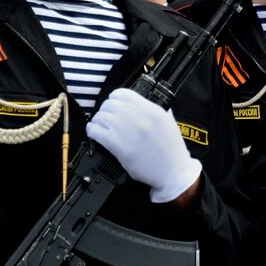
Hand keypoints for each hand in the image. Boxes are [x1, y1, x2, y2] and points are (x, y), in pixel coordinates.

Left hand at [87, 88, 202, 202]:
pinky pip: (96, 131)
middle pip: (109, 104)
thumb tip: (142, 104)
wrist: (173, 172)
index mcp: (152, 110)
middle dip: (105, 111)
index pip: (123, 93)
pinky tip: (94, 133)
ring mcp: (128, 131)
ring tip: (100, 126)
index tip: (114, 104)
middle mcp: (139, 117)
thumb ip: (155, 112)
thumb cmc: (172, 151)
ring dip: (98, 121)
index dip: (115, 98)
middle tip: (106, 118)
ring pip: (101, 116)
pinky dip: (92, 131)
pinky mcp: (118, 146)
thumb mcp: (169, 123)